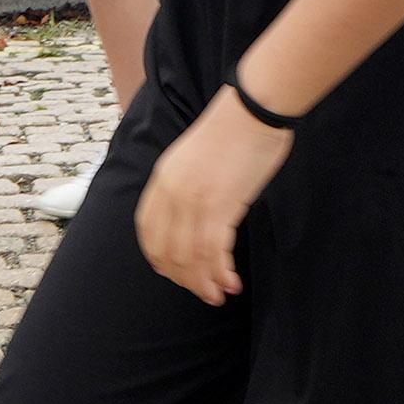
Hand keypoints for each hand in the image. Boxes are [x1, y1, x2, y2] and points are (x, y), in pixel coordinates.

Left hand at [135, 89, 289, 302]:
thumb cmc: (236, 128)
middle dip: (183, 278)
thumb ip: (187, 185)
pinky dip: (220, 272)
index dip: (159, 259)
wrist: (254, 107)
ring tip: (217, 295)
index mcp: (162, 180)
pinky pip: (214, 251)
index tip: (176, 273)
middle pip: (167, 250)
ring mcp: (195, 200)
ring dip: (203, 282)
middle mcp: (172, 193)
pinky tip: (230, 281)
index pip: (148, 232)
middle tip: (202, 292)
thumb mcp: (194, 157)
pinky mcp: (221, 204)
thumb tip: (197, 214)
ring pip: (190, 257)